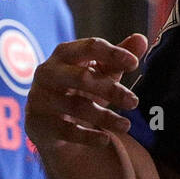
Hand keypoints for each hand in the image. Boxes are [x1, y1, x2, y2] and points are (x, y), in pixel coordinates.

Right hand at [26, 34, 144, 149]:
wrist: (52, 122)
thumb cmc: (81, 88)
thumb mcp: (101, 72)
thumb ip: (118, 58)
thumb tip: (141, 38)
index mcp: (65, 53)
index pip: (90, 46)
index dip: (113, 53)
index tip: (135, 63)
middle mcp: (48, 72)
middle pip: (81, 76)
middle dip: (110, 89)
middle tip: (134, 102)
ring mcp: (40, 97)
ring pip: (75, 106)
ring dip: (104, 117)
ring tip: (126, 126)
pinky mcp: (38, 123)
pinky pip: (65, 130)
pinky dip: (87, 136)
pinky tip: (105, 139)